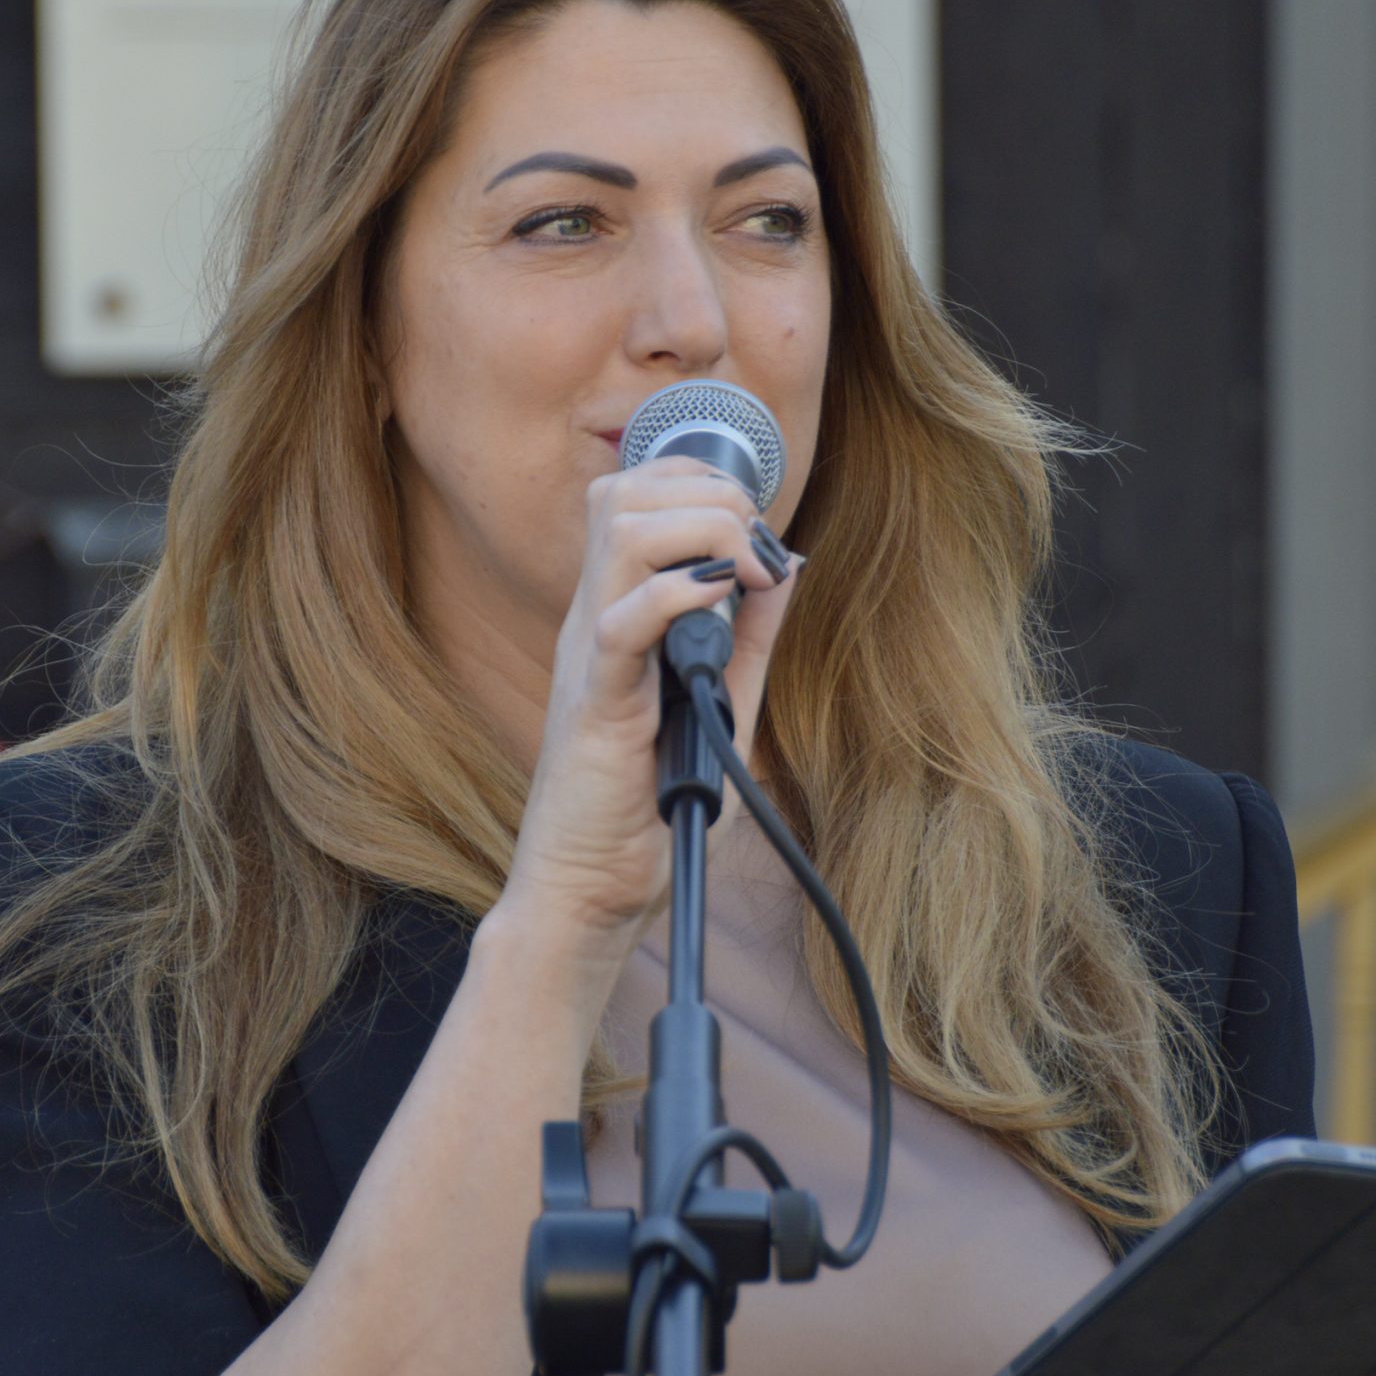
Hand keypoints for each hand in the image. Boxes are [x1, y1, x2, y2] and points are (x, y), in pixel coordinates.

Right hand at [498, 456, 799, 941]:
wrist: (589, 892)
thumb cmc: (648, 809)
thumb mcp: (721, 704)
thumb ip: (750, 636)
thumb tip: (787, 563)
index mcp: (616, 612)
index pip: (635, 493)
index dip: (701, 483)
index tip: (756, 538)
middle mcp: (592, 619)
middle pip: (623, 491)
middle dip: (707, 494)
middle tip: (754, 554)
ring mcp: (588, 657)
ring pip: (619, 531)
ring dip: (699, 530)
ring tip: (742, 577)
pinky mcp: (596, 704)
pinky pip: (621, 622)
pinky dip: (677, 595)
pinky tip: (719, 608)